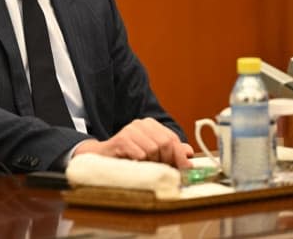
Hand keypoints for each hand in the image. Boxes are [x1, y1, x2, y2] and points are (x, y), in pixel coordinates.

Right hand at [73, 117, 193, 168]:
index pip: (172, 138)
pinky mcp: (122, 140)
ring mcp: (130, 130)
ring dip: (151, 163)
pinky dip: (140, 163)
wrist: (102, 157)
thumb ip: (171, 151)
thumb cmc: (129, 156)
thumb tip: (189, 152)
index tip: (185, 170)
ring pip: (153, 149)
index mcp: (150, 124)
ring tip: (144, 165)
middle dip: (166, 160)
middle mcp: (141, 123)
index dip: (180, 156)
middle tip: (161, 169)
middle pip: (165, 143)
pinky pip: (140, 154)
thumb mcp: (152, 153)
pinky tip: (134, 164)